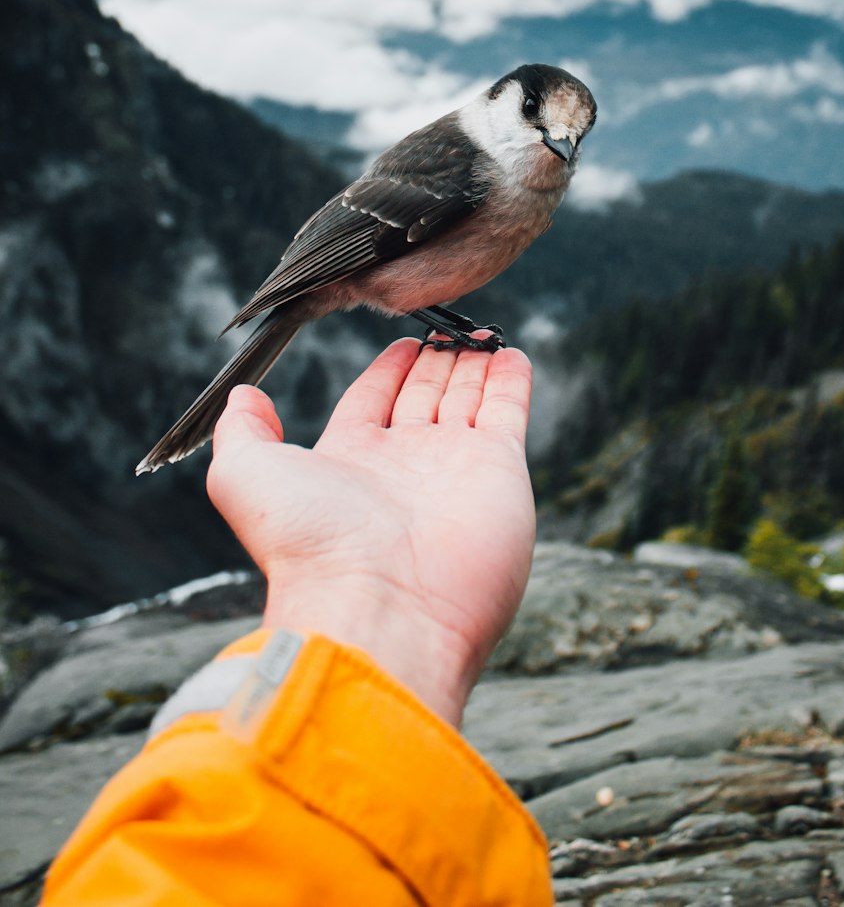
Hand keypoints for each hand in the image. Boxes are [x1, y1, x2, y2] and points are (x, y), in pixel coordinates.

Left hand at [206, 336, 535, 725]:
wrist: (379, 606)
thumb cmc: (307, 545)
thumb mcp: (245, 475)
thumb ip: (241, 430)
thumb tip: (242, 396)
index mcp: (349, 462)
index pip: (373, 400)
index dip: (388, 370)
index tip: (404, 341)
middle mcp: (404, 465)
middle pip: (425, 397)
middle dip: (436, 362)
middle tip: (450, 327)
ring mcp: (455, 467)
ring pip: (467, 399)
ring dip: (475, 364)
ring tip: (482, 333)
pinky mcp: (499, 469)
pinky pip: (507, 411)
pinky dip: (511, 380)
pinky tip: (512, 354)